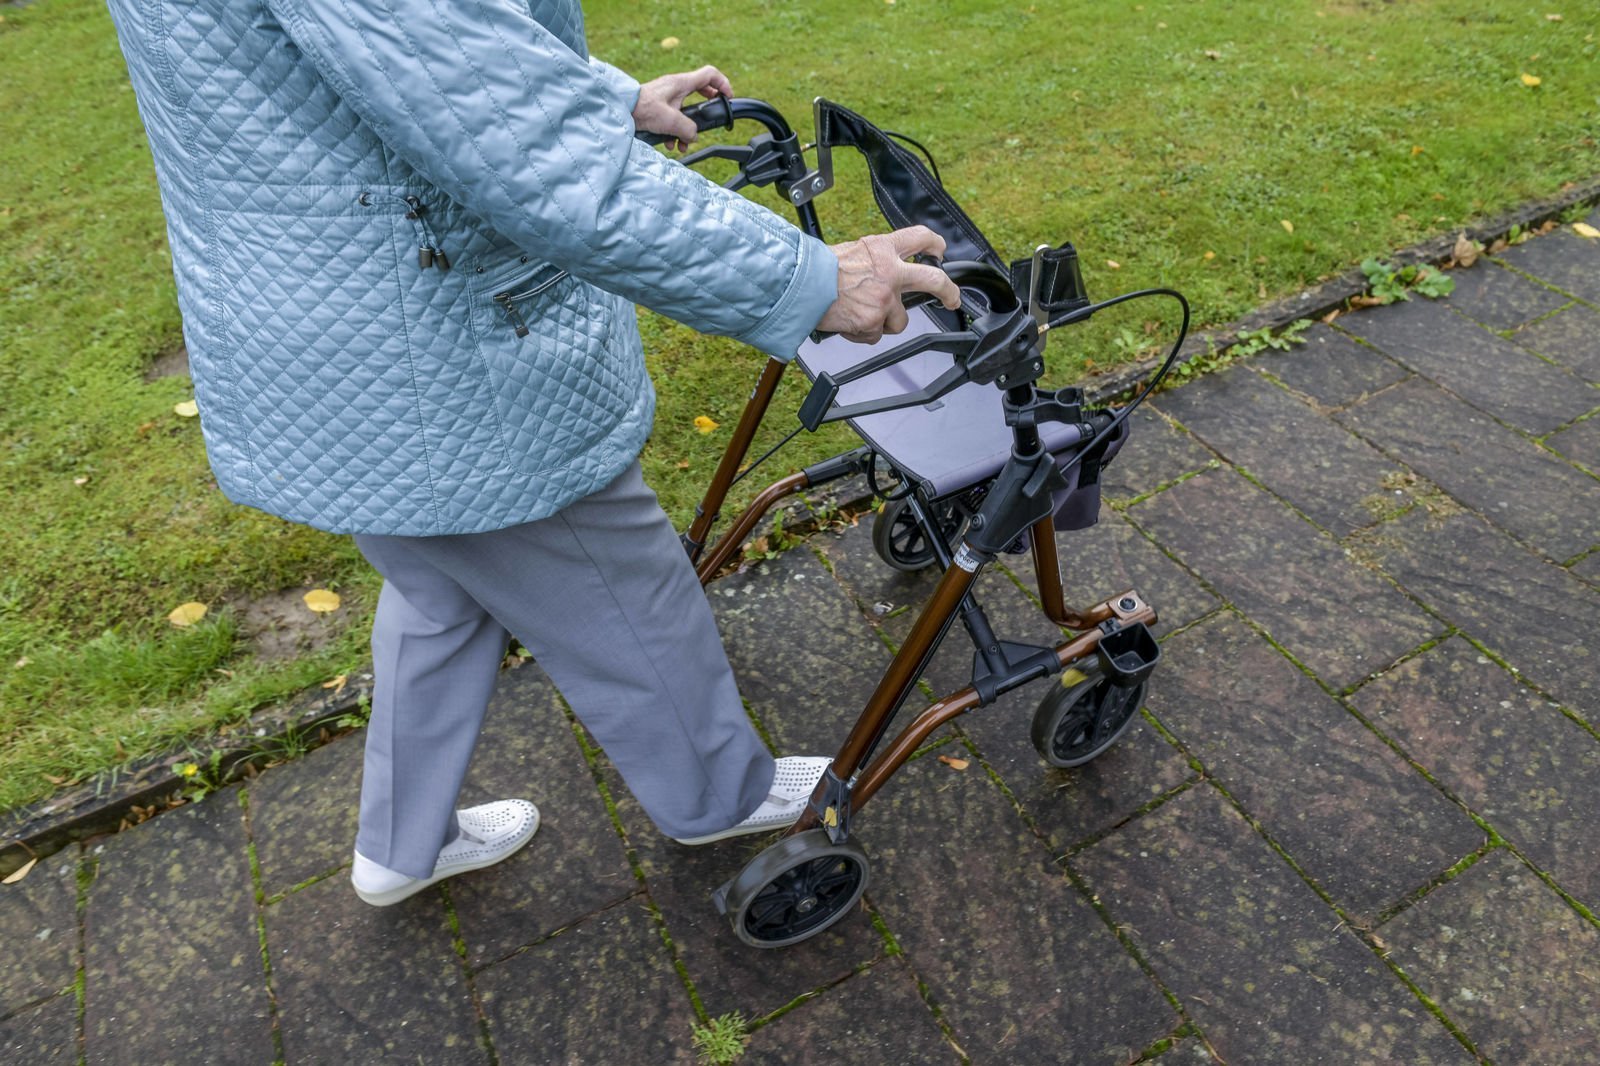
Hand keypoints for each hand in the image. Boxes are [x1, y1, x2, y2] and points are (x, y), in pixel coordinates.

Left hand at [632, 66, 732, 151]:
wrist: (620, 111)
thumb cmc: (642, 109)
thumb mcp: (671, 121)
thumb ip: (689, 130)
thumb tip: (693, 137)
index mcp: (682, 83)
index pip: (710, 75)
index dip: (723, 84)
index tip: (727, 98)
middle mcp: (675, 87)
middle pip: (700, 91)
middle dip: (705, 109)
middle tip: (709, 118)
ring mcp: (666, 96)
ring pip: (685, 109)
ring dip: (687, 128)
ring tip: (683, 143)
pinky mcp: (658, 107)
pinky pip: (673, 117)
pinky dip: (674, 131)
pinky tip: (669, 143)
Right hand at [817, 227, 962, 343]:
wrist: (801, 286)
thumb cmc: (818, 270)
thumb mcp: (853, 252)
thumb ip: (875, 261)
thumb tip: (886, 271)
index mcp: (883, 248)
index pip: (919, 237)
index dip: (934, 244)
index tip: (939, 252)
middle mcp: (889, 271)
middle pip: (934, 280)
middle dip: (949, 291)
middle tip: (952, 299)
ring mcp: (884, 298)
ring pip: (899, 320)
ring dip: (884, 322)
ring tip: (860, 313)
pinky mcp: (874, 321)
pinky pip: (875, 334)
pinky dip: (862, 333)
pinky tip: (848, 322)